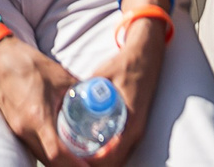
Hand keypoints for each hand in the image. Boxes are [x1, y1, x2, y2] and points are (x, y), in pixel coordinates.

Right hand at [0, 34, 86, 165]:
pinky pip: (33, 146)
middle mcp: (25, 127)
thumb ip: (80, 90)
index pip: (57, 152)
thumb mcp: (60, 76)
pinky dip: (47, 150)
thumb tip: (99, 100)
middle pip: (50, 160)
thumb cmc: (29, 64)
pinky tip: (59, 143)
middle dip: (69, 165)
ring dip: (58, 159)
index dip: (75, 164)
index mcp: (37, 116)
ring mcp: (17, 128)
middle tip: (87, 161)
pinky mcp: (13, 126)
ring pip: (40, 155)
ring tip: (76, 155)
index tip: (89, 166)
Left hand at [83, 11, 169, 166]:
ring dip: (98, 161)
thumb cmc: (125, 65)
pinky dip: (105, 154)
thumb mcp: (103, 76)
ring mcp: (136, 132)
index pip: (111, 155)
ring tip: (75, 155)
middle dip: (92, 164)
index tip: (74, 159)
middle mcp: (136, 132)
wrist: (146, 57)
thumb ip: (87, 88)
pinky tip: (87, 147)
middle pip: (114, 162)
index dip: (92, 162)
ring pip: (117, 158)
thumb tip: (67, 99)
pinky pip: (120, 149)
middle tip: (70, 158)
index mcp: (130, 122)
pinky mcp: (134, 128)